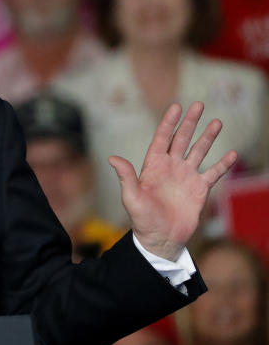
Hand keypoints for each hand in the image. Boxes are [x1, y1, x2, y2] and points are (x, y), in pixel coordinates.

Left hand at [109, 102, 236, 260]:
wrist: (160, 239)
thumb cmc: (142, 219)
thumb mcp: (131, 197)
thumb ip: (126, 176)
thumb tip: (112, 158)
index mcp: (153, 166)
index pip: (162, 139)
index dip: (168, 123)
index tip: (176, 106)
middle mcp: (171, 168)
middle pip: (182, 139)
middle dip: (190, 122)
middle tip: (198, 104)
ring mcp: (186, 177)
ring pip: (199, 151)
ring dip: (208, 137)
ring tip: (217, 122)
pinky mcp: (199, 189)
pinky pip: (214, 173)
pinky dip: (223, 164)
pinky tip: (232, 153)